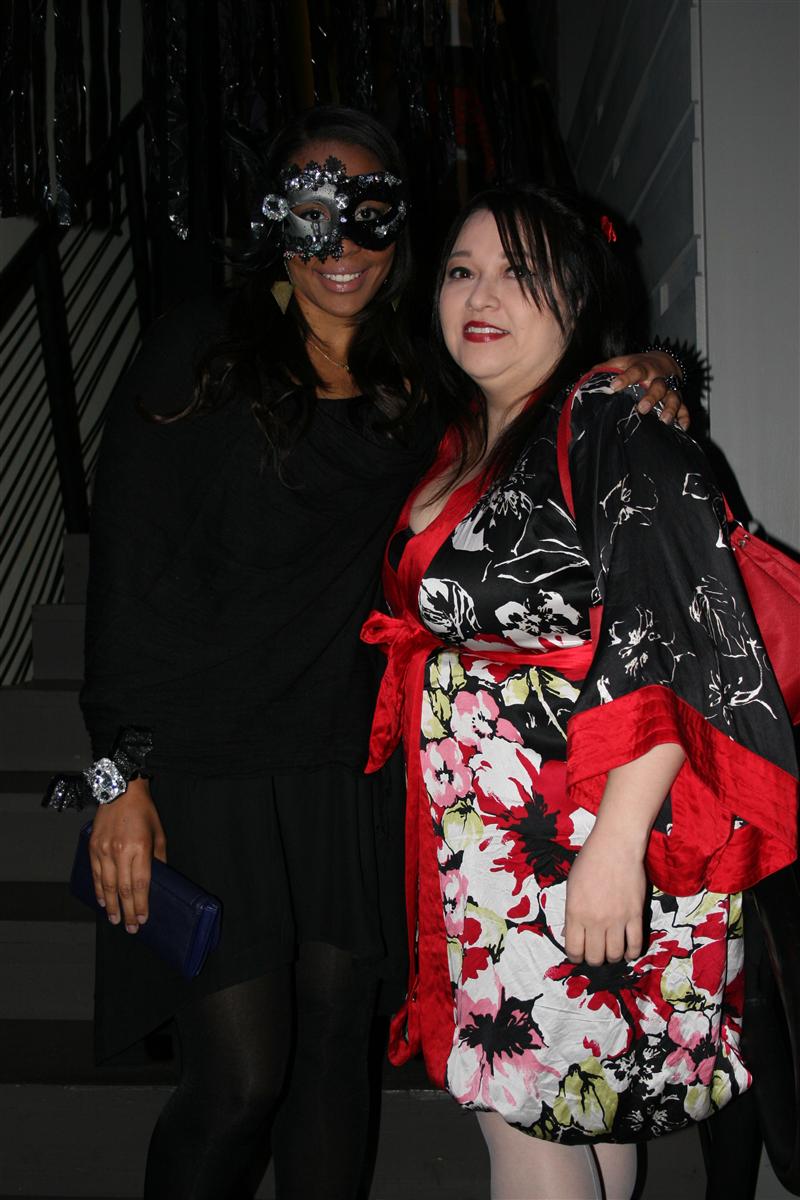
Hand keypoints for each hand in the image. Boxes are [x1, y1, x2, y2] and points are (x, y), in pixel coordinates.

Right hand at [89, 777, 165, 933]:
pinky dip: (98, 890)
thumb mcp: (159, 833)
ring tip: (116, 920)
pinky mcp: (92, 847)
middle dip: (128, 912)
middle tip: (131, 928)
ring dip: (111, 906)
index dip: (142, 904)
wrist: (120, 789)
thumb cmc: (144, 812)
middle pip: (123, 889)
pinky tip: (102, 902)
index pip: (140, 884)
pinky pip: (95, 874)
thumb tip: (159, 879)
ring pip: (106, 886)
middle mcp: (120, 851)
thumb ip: (159, 858)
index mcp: (140, 848)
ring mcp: (103, 850)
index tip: (144, 919)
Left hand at [564, 830, 646, 964]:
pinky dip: (632, 953)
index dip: (576, 957)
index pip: (574, 950)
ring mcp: (617, 919)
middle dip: (594, 959)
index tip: (579, 955)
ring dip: (612, 957)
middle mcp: (595, 920)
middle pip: (596, 957)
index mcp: (575, 913)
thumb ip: (572, 914)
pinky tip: (628, 951)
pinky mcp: (635, 915)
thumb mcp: (571, 887)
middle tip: (596, 953)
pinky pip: (636, 944)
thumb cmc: (589, 862)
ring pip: (616, 954)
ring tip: (611, 951)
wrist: (615, 846)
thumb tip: (571, 936)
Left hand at [603, 351, 689, 428]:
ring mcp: (671, 390)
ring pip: (674, 398)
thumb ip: (607, 368)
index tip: (614, 386)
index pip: (635, 371)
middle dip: (651, 397)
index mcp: (644, 368)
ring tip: (664, 420)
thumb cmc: (639, 365)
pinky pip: (685, 409)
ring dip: (670, 409)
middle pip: (658, 387)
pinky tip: (681, 428)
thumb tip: (588, 376)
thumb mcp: (624, 362)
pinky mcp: (680, 399)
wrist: (664, 361)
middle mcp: (659, 379)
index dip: (625, 378)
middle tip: (642, 408)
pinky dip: (684, 418)